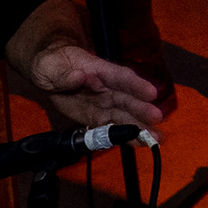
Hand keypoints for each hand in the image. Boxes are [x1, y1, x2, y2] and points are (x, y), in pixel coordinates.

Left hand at [23, 37, 168, 133]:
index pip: (119, 76)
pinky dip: (125, 136)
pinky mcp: (98, 117)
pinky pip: (112, 127)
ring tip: (156, 138)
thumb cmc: (53, 64)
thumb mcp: (50, 65)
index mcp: (98, 69)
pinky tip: (139, 143)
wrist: (50, 72)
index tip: (151, 93)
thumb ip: (63, 74)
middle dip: (141, 109)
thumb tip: (79, 77)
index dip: (135, 84)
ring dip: (140, 126)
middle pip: (126, 98)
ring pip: (123, 115)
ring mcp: (104, 102)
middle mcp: (106, 87)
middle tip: (156, 118)